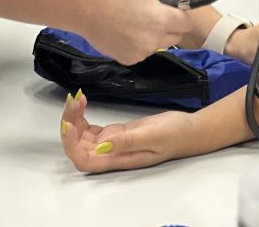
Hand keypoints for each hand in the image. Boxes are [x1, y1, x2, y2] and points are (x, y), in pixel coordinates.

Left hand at [61, 92, 195, 172]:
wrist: (188, 130)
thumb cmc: (173, 134)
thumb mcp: (152, 136)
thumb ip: (127, 142)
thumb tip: (101, 147)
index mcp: (118, 159)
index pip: (84, 160)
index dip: (72, 145)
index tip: (70, 123)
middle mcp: (111, 154)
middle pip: (79, 147)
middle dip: (70, 125)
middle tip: (73, 100)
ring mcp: (112, 144)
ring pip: (83, 136)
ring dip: (75, 119)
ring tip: (76, 97)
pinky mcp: (116, 133)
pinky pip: (92, 129)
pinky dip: (83, 116)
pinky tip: (84, 101)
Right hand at [78, 0, 190, 65]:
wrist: (88, 8)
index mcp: (162, 20)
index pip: (187, 23)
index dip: (182, 14)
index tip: (173, 9)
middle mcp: (154, 41)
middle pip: (176, 36)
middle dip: (170, 25)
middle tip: (154, 13)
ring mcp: (141, 53)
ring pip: (159, 45)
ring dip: (155, 36)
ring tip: (136, 21)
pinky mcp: (129, 60)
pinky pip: (143, 52)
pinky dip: (139, 44)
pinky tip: (126, 31)